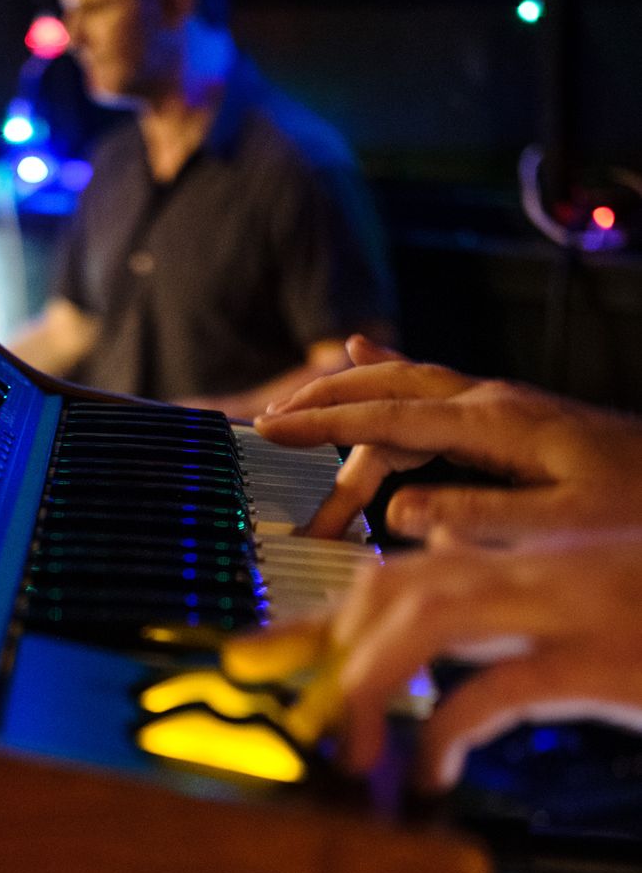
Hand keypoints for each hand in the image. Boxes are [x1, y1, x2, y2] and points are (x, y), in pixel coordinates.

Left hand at [223, 536, 641, 788]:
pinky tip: (430, 778)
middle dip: (324, 646)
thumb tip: (433, 655)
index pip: (405, 574)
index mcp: (536, 563)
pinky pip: (497, 690)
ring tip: (344, 750)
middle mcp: (545, 571)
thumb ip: (511, 629)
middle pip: (400, 584)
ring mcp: (576, 608)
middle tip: (285, 711)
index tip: (268, 662)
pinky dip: (444, 734)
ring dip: (366, 682)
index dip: (327, 620)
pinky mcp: (607, 659)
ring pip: (431, 616)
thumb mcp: (587, 620)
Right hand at [255, 338, 641, 545]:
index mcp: (497, 425)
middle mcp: (492, 401)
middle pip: (386, 389)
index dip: (323, 426)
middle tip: (267, 431)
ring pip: (403, 386)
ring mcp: (501, 403)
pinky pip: (431, 385)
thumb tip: (397, 513)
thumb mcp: (562, 525)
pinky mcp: (510, 415)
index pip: (389, 421)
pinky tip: (363, 348)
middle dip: (323, 407)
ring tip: (294, 417)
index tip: (268, 431)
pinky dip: (389, 371)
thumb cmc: (635, 511)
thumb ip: (478, 516)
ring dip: (347, 400)